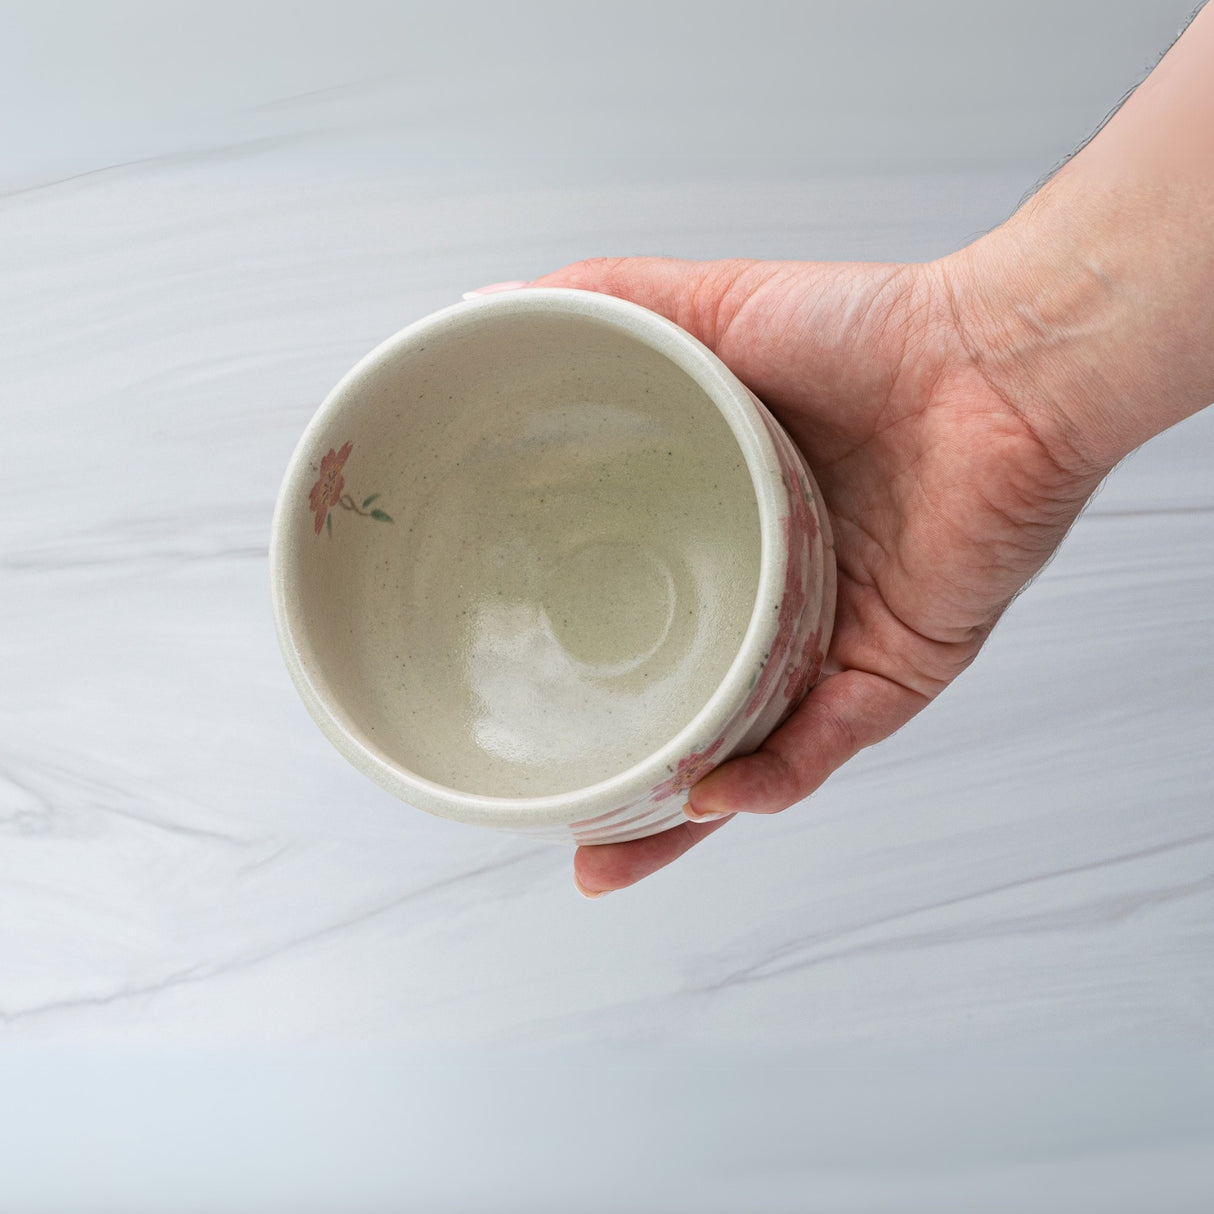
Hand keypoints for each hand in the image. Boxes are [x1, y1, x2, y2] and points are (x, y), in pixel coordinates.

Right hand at [526, 254, 1107, 893]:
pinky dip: (776, 773)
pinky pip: (829, 740)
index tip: (523, 704)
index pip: (649, 624)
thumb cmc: (872, 334)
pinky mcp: (897, 668)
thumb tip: (485, 307)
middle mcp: (782, 605)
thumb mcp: (710, 312)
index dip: (591, 670)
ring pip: (754, 757)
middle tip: (566, 832)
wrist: (999, 357)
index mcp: (737, 540)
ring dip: (686, 818)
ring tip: (616, 852)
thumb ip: (604, 305)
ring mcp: (836, 645)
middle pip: (696, 716)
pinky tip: (721, 792)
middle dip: (632, 788)